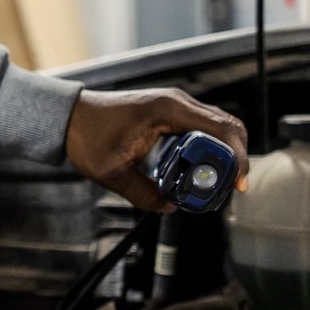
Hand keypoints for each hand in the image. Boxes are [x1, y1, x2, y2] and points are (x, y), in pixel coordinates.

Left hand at [63, 87, 248, 211]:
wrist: (71, 117)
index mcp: (168, 110)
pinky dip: (211, 146)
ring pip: (217, 126)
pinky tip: (205, 169)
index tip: (238, 183)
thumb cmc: (88, 136)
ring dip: (225, 151)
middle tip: (234, 187)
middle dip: (237, 156)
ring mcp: (174, 105)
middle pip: (227, 125)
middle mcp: (177, 102)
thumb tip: (170, 207)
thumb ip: (143, 194)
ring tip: (221, 182)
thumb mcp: (112, 173)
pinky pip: (202, 127)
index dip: (238, 156)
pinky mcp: (170, 112)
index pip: (221, 129)